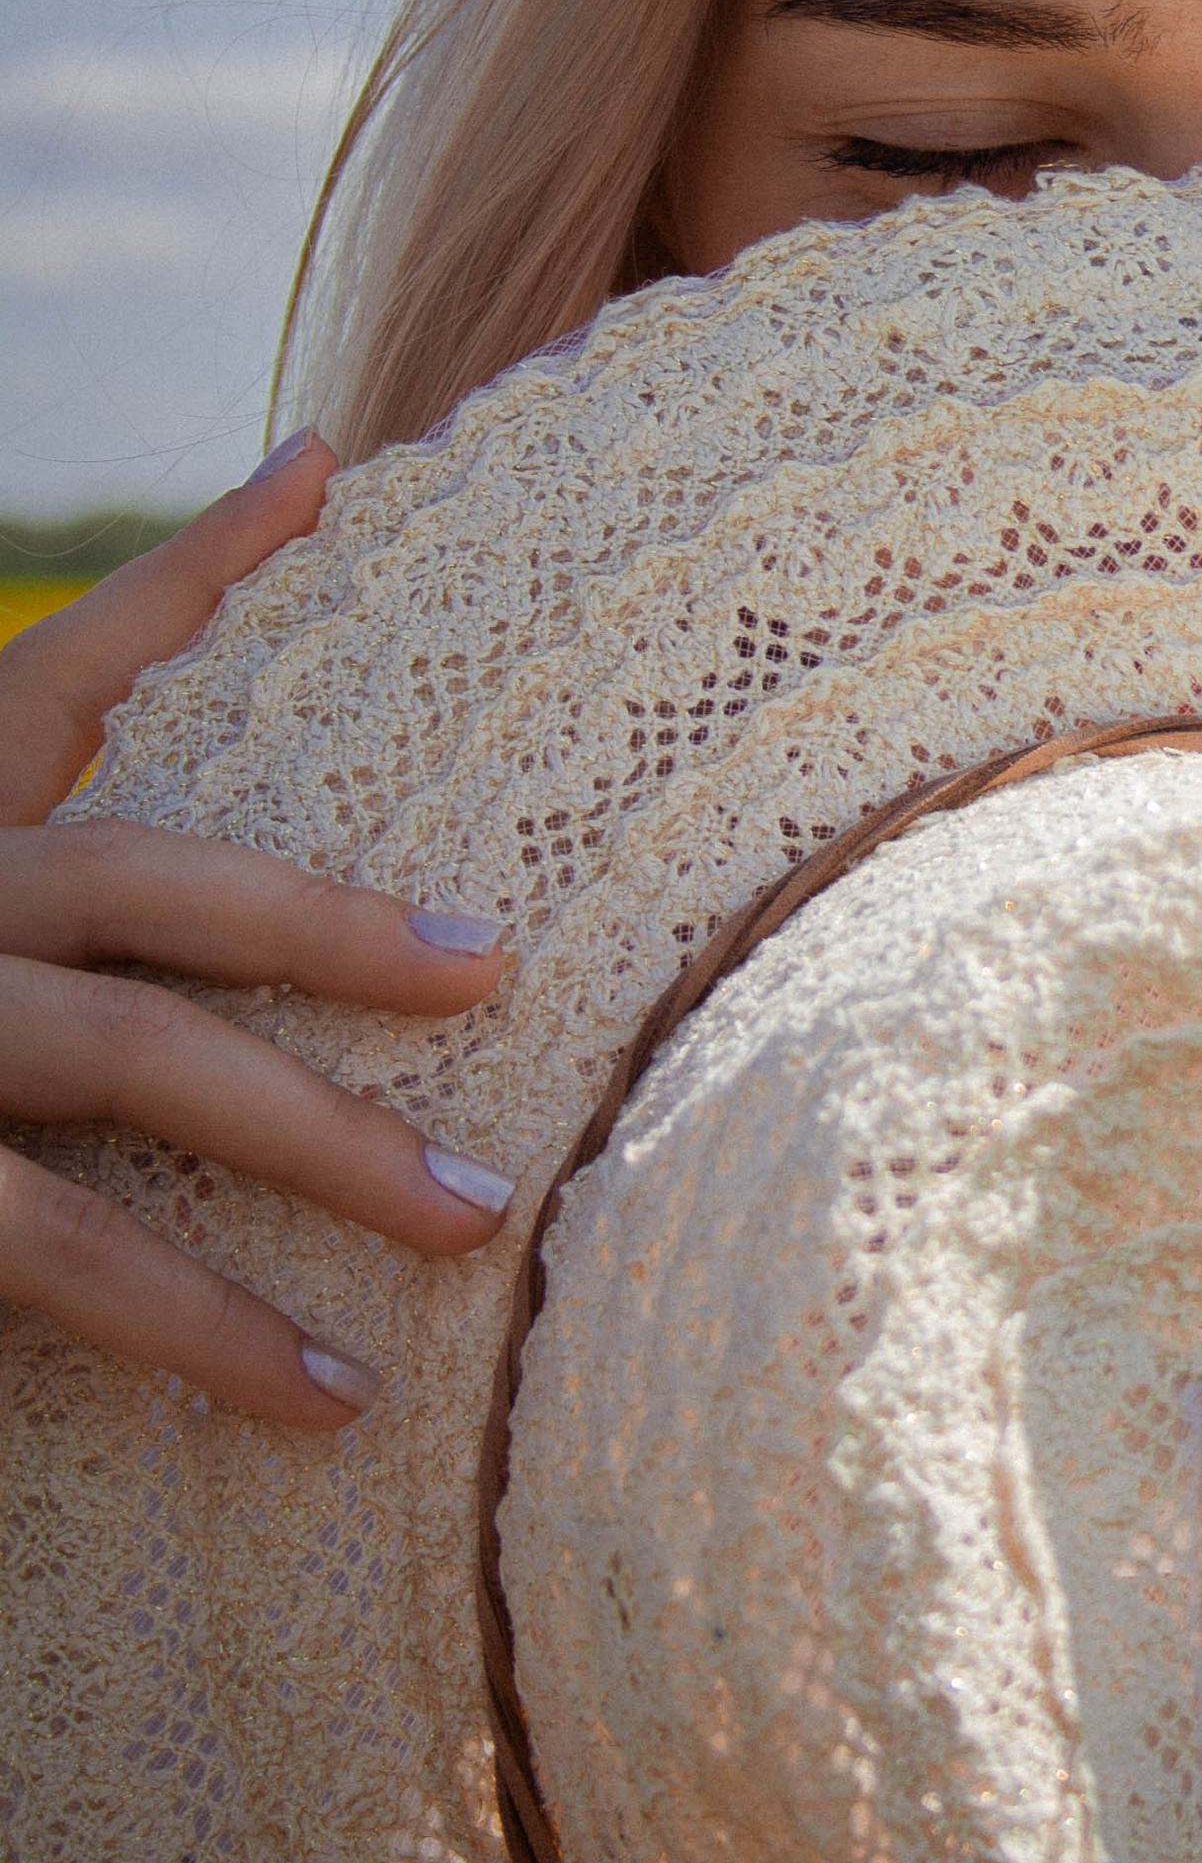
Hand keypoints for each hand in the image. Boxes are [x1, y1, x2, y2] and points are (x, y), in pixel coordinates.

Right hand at [1, 434, 514, 1431]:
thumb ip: (30, 795)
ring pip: (130, 1065)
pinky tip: (324, 1394)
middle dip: (332, 922)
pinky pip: (55, 1254)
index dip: (194, 565)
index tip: (326, 468)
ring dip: (314, 1143)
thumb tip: (179, 662)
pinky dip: (196, 1325)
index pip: (56, 668)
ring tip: (467, 1222)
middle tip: (495, 967)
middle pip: (153, 882)